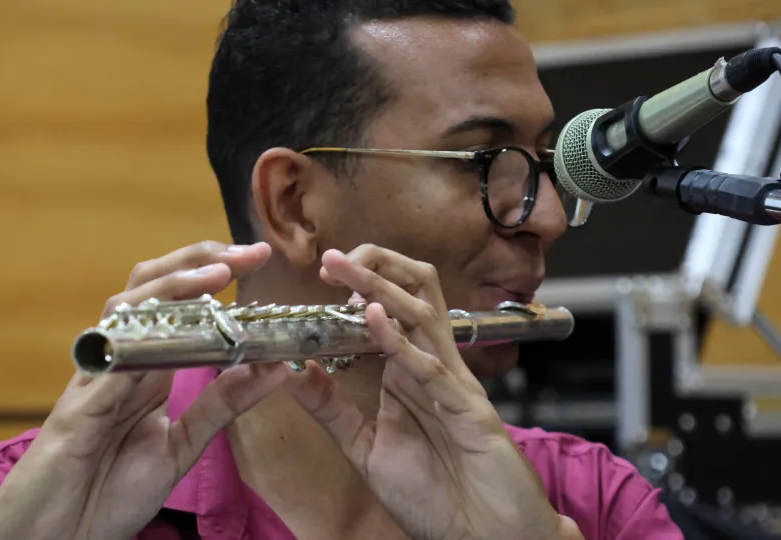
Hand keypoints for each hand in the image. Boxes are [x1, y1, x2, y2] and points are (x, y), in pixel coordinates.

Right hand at [0, 242, 286, 539]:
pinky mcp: (75, 414)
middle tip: (246, 254)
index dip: (212, 273)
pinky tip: (170, 337)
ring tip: (215, 276)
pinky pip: (108, 371)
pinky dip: (140, 351)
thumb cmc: (108, 492)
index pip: (175, 301)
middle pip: (148, 288)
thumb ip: (221, 408)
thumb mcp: (181, 447)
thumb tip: (272, 368)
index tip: (257, 259)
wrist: (54, 538)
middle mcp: (118, 362)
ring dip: (171, 289)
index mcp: (145, 367)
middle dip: (196, 261)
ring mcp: (94, 382)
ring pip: (124, 313)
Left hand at [283, 245, 582, 539]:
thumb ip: (332, 411)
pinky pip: (432, 366)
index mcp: (409, 373)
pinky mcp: (469, 410)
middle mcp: (432, 368)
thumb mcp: (366, 450)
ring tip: (345, 268)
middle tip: (332, 257)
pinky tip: (373, 319)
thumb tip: (294, 373)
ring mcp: (453, 385)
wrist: (486, 538)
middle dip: (375, 268)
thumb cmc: (436, 497)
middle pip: (412, 296)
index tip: (323, 274)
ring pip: (423, 316)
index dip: (360, 283)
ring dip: (382, 288)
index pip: (390, 309)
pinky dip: (401, 341)